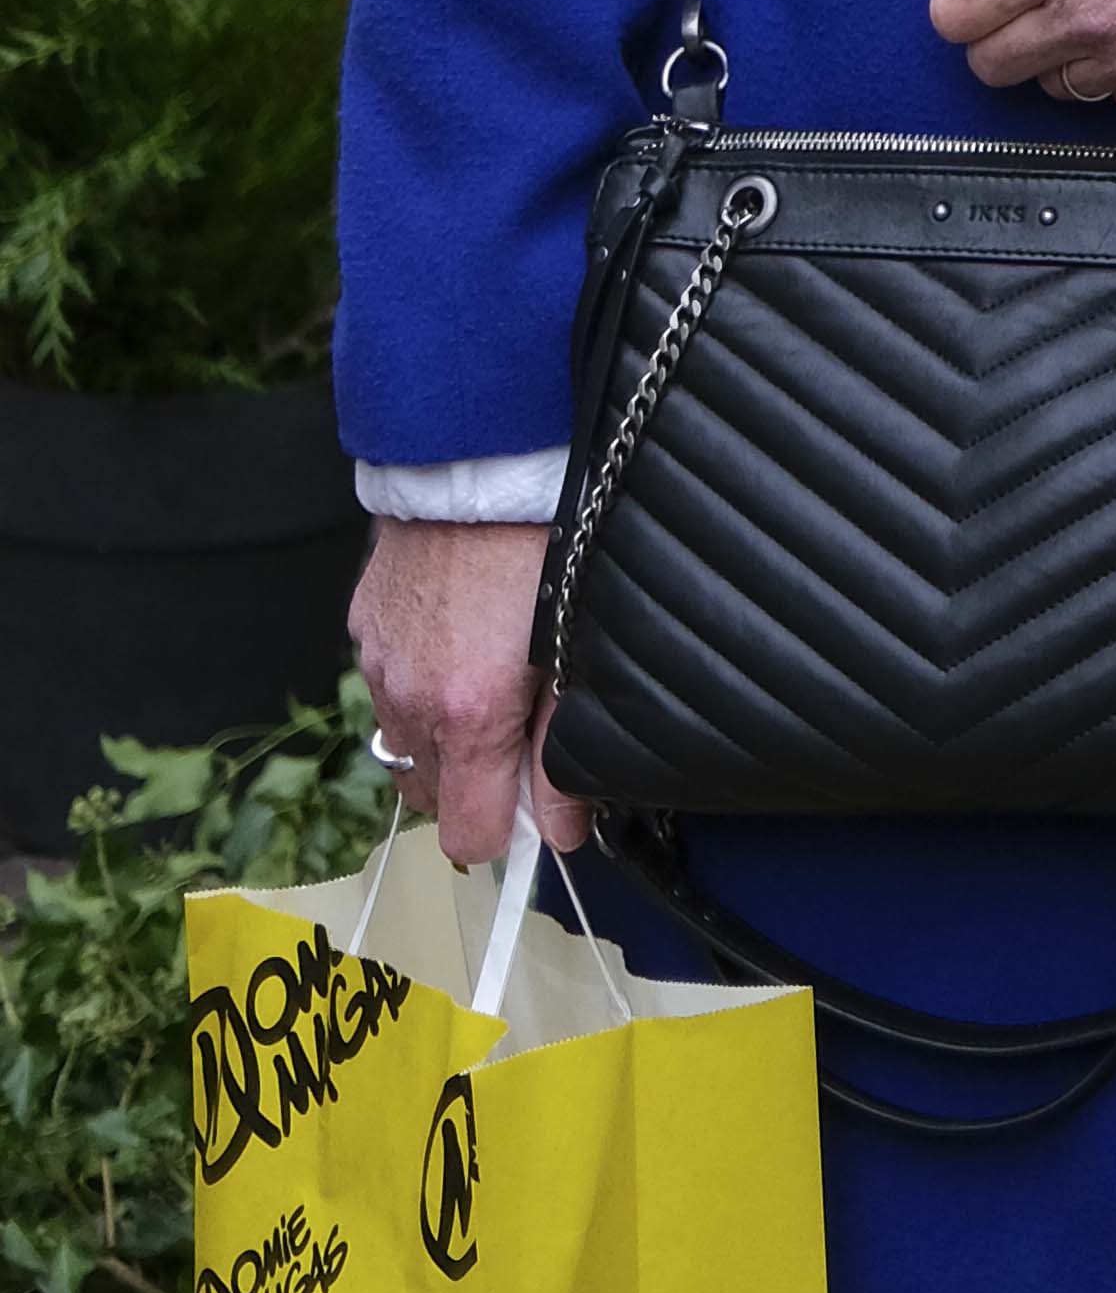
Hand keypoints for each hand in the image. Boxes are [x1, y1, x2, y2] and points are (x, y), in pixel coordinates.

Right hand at [349, 520, 588, 869]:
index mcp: (468, 716)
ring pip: (405, 741)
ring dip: (442, 730)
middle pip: (432, 795)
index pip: (468, 835)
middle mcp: (411, 701)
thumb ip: (563, 751)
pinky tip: (457, 633)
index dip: (506, 829)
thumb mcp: (575, 652)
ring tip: (488, 673)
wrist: (480, 457)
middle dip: (473, 780)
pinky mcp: (364, 626)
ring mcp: (380, 664)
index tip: (534, 800)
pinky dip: (417, 681)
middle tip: (518, 726)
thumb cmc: (544, 547)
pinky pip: (388, 684)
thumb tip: (563, 832)